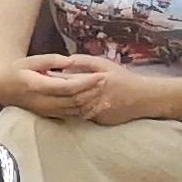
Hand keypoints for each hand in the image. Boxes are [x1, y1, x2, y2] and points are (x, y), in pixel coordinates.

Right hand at [10, 54, 103, 121]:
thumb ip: (50, 60)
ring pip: (75, 110)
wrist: (2, 87)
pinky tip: (95, 104)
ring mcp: (46, 111)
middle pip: (74, 100)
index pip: (68, 87)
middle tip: (107, 81)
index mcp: (37, 86)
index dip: (87, 83)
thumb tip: (71, 61)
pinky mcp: (49, 115)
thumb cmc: (16, 70)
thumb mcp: (29, 60)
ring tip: (105, 93)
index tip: (101, 75)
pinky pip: (71, 115)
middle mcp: (43, 101)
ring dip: (91, 102)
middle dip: (93, 92)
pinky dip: (85, 110)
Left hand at [38, 56, 153, 126]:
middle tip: (37, 86)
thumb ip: (84, 61)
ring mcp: (95, 111)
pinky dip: (70, 111)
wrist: (144, 99)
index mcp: (94, 81)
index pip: (68, 79)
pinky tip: (61, 106)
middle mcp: (93, 97)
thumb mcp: (105, 64)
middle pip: (66, 95)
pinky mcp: (98, 121)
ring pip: (71, 108)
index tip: (41, 73)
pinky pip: (80, 116)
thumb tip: (65, 61)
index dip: (53, 77)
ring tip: (46, 95)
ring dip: (58, 102)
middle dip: (52, 91)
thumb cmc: (124, 78)